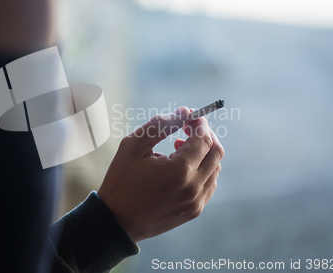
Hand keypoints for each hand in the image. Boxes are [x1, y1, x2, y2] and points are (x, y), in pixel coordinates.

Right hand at [98, 107, 223, 242]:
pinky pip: (209, 184)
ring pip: (214, 168)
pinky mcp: (194, 211)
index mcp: (179, 169)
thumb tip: (183, 112)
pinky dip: (202, 170)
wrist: (117, 220)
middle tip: (189, 128)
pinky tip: (182, 168)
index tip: (189, 116)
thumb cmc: (121, 181)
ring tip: (179, 149)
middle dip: (206, 135)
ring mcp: (196, 201)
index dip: (199, 122)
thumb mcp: (133, 146)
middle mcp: (193, 186)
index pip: (204, 138)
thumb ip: (160, 125)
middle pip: (216, 152)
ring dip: (203, 153)